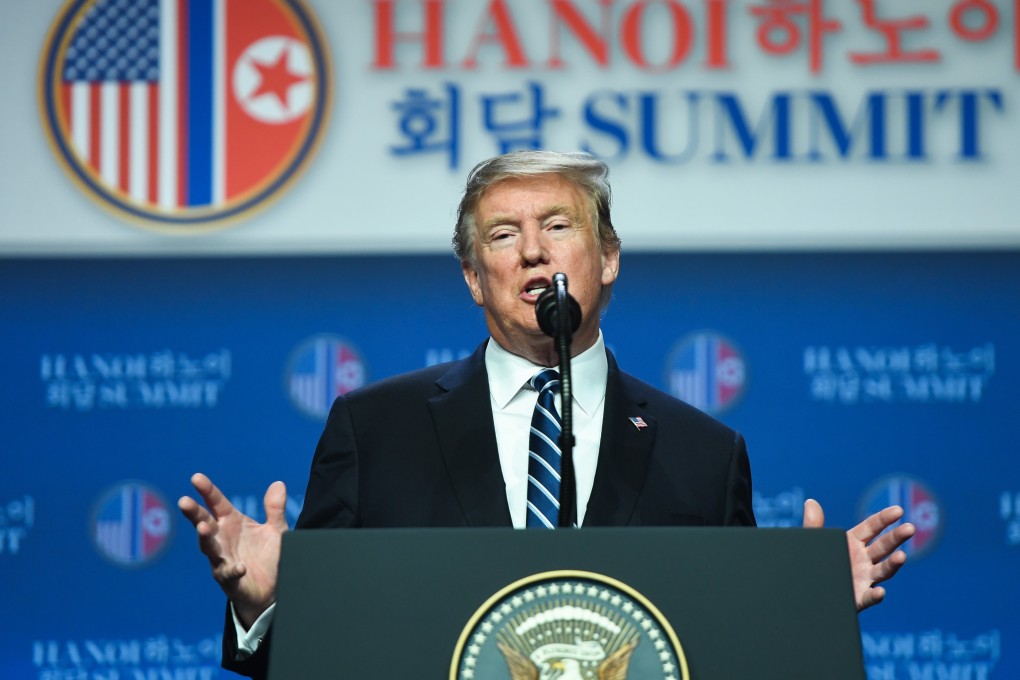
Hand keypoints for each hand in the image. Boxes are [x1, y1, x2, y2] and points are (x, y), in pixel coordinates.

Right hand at [178, 473, 288, 627]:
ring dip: (205, 538)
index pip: (217, 503)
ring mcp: (223, 559)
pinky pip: (228, 574)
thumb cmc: (269, 556)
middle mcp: (223, 539)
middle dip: (194, 513)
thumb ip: (275, 509)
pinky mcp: (230, 580)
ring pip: (209, 548)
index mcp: (232, 523)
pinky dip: (232, 570)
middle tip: (184, 502)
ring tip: (203, 528)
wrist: (273, 589)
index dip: (207, 491)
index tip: (196, 478)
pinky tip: (239, 566)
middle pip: (204, 523)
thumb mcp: (276, 530)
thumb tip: (278, 484)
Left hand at [802, 498, 914, 611]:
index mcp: (853, 542)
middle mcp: (863, 560)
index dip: (884, 519)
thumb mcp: (814, 543)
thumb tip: (810, 502)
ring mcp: (864, 579)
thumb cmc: (815, 564)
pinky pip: (868, 598)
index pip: (872, 527)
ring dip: (893, 564)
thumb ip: (813, 525)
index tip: (898, 510)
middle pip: (883, 547)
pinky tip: (880, 592)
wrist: (809, 592)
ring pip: (883, 571)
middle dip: (896, 537)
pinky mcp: (858, 598)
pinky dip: (875, 596)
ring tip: (902, 556)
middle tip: (910, 528)